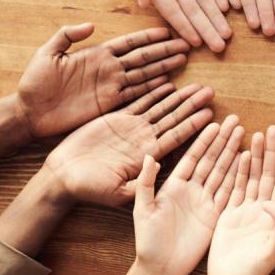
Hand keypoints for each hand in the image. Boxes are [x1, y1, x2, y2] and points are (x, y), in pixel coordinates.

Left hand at [16, 24, 189, 138]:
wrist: (30, 112)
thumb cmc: (34, 82)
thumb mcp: (47, 54)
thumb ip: (67, 36)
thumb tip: (91, 25)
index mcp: (97, 54)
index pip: (129, 43)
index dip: (148, 37)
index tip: (167, 31)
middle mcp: (108, 69)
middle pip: (142, 57)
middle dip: (164, 51)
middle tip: (186, 45)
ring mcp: (110, 87)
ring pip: (143, 75)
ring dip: (163, 67)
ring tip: (182, 60)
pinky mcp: (108, 104)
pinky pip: (134, 95)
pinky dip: (151, 89)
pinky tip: (167, 84)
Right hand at [41, 83, 213, 206]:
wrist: (63, 176)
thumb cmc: (89, 189)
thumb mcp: (118, 192)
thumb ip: (141, 182)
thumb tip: (160, 166)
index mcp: (147, 156)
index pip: (177, 137)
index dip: (194, 125)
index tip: (211, 114)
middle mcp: (144, 140)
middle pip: (174, 119)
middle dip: (192, 105)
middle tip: (211, 92)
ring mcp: (132, 128)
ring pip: (161, 108)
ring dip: (179, 97)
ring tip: (197, 85)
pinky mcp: (117, 119)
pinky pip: (139, 101)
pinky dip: (153, 91)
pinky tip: (167, 82)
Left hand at [130, 115, 244, 274]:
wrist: (161, 267)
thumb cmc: (147, 239)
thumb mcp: (143, 208)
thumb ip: (146, 182)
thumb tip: (150, 155)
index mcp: (174, 185)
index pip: (192, 157)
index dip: (203, 141)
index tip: (215, 124)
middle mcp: (191, 190)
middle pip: (210, 160)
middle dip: (223, 140)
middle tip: (235, 121)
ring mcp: (204, 202)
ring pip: (222, 172)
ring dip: (233, 154)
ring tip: (244, 135)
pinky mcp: (215, 215)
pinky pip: (228, 192)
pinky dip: (238, 177)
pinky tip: (247, 163)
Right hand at [207, 126, 274, 274]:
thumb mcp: (270, 255)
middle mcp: (262, 210)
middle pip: (268, 175)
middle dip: (271, 152)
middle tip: (273, 129)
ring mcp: (246, 211)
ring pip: (252, 177)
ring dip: (255, 157)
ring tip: (257, 134)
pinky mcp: (230, 214)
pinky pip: (234, 188)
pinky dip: (238, 172)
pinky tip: (240, 154)